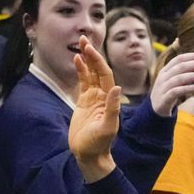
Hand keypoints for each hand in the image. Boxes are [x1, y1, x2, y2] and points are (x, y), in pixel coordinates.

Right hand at [69, 35, 121, 181]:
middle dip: (92, 54)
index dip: (98, 61)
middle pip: (97, 70)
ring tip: (80, 44)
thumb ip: (112, 108)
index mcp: (109, 99)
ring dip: (86, 59)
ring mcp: (93, 98)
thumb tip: (117, 88)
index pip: (105, 74)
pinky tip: (76, 61)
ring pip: (89, 74)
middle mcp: (102, 96)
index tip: (90, 49)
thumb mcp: (107, 127)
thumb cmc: (99, 144)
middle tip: (83, 38)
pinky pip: (82, 83)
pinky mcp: (83, 103)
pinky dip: (80, 71)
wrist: (89, 155)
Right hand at [149, 51, 193, 116]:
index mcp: (166, 69)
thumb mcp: (175, 80)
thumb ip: (185, 72)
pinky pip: (176, 91)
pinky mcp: (165, 98)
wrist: (156, 110)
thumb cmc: (169, 92)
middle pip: (181, 66)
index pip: (180, 58)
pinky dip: (186, 88)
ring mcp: (163, 87)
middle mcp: (164, 76)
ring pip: (180, 78)